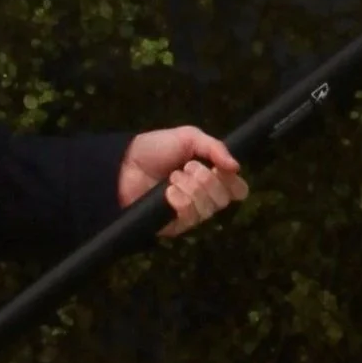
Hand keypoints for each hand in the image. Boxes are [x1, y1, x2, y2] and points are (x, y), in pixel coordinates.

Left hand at [118, 125, 247, 238]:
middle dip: (208, 180)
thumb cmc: (156, 149)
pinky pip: (188, 217)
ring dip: (191, 188)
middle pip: (224, 200)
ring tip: (173, 177)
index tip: (221, 169)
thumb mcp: (188, 137)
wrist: (124, 163)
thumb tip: (236, 166)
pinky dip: (180, 201)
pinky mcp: (172, 225)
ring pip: (207, 209)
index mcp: (211, 178)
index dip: (233, 182)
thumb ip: (215, 147)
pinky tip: (167, 191)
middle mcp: (203, 198)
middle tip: (189, 167)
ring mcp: (188, 214)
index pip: (237, 190)